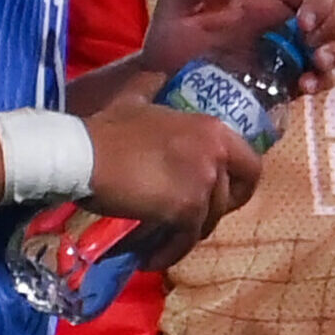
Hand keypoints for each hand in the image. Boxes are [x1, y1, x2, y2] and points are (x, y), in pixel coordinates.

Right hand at [79, 96, 261, 266]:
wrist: (83, 155)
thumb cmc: (107, 130)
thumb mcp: (136, 101)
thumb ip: (152, 87)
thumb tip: (156, 75)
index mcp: (213, 128)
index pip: (251, 164)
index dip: (239, 185)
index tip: (219, 196)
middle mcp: (216, 153)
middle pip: (233, 198)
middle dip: (214, 214)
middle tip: (189, 223)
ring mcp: (203, 181)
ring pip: (208, 222)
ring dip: (184, 236)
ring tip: (160, 242)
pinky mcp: (185, 208)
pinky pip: (185, 240)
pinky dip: (168, 253)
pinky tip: (148, 258)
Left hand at [138, 0, 334, 92]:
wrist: (162, 90)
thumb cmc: (169, 43)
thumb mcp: (175, 6)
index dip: (322, 0)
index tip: (303, 25)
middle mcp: (288, 22)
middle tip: (316, 49)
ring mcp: (293, 53)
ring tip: (316, 69)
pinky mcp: (290, 82)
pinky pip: (325, 76)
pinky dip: (325, 80)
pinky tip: (304, 88)